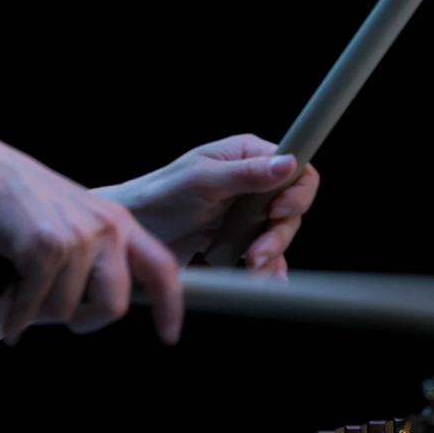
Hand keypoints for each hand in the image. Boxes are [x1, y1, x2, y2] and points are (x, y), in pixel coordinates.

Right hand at [0, 146, 183, 345]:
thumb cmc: (18, 197)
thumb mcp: (74, 215)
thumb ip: (96, 249)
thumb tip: (103, 302)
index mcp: (116, 221)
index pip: (161, 266)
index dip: (169, 306)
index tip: (168, 335)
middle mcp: (104, 229)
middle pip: (113, 306)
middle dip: (86, 322)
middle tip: (67, 319)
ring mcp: (75, 239)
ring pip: (66, 310)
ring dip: (40, 312)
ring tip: (23, 291)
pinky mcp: (43, 249)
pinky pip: (33, 306)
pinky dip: (17, 320)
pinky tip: (10, 326)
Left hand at [95, 134, 319, 272]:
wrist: (136, 231)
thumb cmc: (159, 195)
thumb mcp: (202, 180)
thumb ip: (246, 174)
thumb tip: (287, 163)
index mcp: (246, 155)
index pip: (296, 167)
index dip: (297, 191)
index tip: (279, 211)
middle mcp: (251, 181)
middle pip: (292, 208)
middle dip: (278, 234)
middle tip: (256, 253)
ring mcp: (246, 211)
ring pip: (280, 234)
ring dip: (270, 254)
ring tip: (250, 267)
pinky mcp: (239, 237)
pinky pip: (265, 253)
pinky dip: (265, 267)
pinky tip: (260, 277)